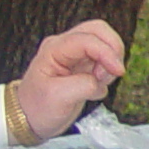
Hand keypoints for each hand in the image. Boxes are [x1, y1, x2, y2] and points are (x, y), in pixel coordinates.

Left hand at [15, 20, 127, 140]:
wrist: (30, 119)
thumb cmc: (38, 108)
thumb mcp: (59, 98)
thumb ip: (84, 85)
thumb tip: (100, 82)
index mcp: (54, 49)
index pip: (87, 39)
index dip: (106, 52)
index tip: (118, 71)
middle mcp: (65, 46)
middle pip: (98, 30)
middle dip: (112, 48)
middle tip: (113, 71)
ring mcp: (75, 54)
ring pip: (104, 42)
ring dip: (110, 61)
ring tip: (100, 82)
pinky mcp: (84, 65)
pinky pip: (105, 58)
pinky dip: (108, 70)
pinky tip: (97, 85)